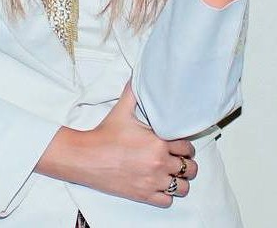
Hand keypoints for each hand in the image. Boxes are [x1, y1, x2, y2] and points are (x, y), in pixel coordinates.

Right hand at [36, 81, 197, 207]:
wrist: (87, 156)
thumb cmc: (105, 134)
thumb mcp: (122, 109)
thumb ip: (134, 92)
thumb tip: (139, 75)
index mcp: (158, 142)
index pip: (187, 147)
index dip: (185, 145)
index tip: (178, 144)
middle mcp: (159, 163)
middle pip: (190, 168)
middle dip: (186, 163)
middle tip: (177, 159)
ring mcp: (152, 181)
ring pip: (183, 187)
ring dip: (180, 180)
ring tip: (171, 173)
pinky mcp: (144, 195)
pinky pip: (168, 201)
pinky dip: (166, 194)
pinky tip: (159, 184)